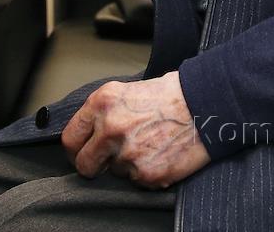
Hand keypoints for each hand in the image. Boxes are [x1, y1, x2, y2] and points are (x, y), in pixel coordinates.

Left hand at [61, 71, 209, 189]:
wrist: (203, 105)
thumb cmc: (168, 95)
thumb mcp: (125, 91)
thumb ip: (103, 113)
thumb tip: (88, 135)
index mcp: (102, 103)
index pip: (70, 138)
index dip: (75, 149)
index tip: (81, 153)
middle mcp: (110, 128)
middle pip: (84, 164)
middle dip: (94, 166)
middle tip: (108, 161)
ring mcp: (128, 153)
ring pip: (114, 173)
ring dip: (126, 165)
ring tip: (148, 146)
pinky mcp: (146, 173)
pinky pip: (136, 181)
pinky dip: (146, 173)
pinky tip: (160, 154)